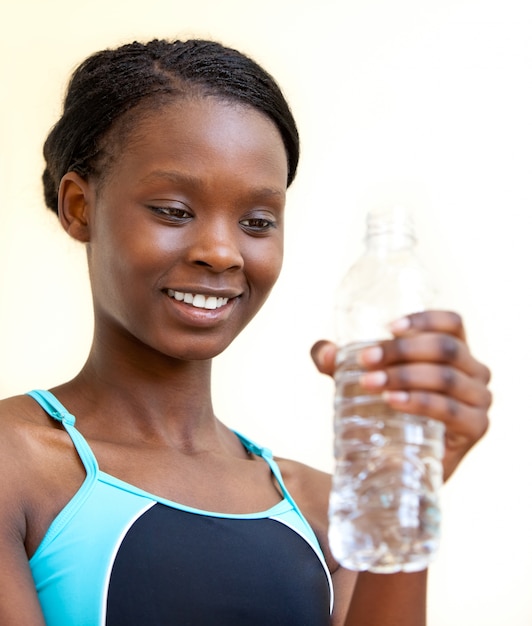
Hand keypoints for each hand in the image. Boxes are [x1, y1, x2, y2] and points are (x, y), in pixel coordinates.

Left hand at [311, 310, 490, 480]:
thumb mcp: (358, 384)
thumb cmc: (383, 413)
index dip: (424, 319)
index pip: (451, 323)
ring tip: (371, 383)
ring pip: (447, 376)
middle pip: (445, 348)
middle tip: (366, 360)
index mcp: (454, 352)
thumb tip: (324, 352)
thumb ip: (336, 365)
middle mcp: (474, 372)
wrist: (395, 465)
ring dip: (406, 375)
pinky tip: (393, 400)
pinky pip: (450, 408)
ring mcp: (478, 400)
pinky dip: (420, 401)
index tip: (388, 327)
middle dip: (401, 350)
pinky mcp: (475, 428)